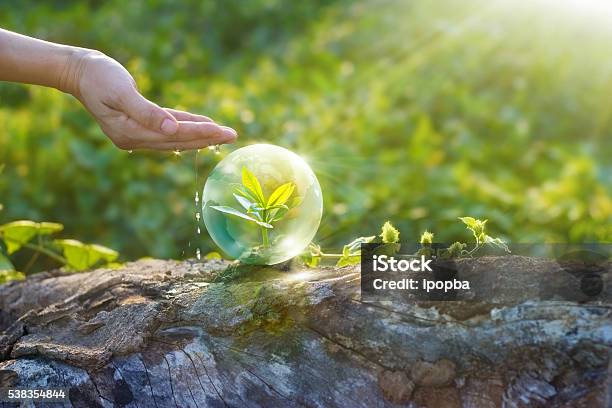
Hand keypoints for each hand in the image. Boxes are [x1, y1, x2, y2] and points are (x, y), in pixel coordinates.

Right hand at [65, 51, 236, 150]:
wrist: (80, 71)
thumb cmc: (99, 77)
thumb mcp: (121, 92)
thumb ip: (146, 113)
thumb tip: (172, 130)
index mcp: (129, 133)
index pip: (173, 136)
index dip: (199, 134)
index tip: (222, 132)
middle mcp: (133, 139)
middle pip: (177, 141)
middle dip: (206, 139)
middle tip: (232, 135)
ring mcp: (135, 135)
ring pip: (175, 138)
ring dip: (199, 135)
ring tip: (223, 133)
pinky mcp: (137, 127)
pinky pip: (167, 130)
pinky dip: (185, 128)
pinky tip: (202, 126)